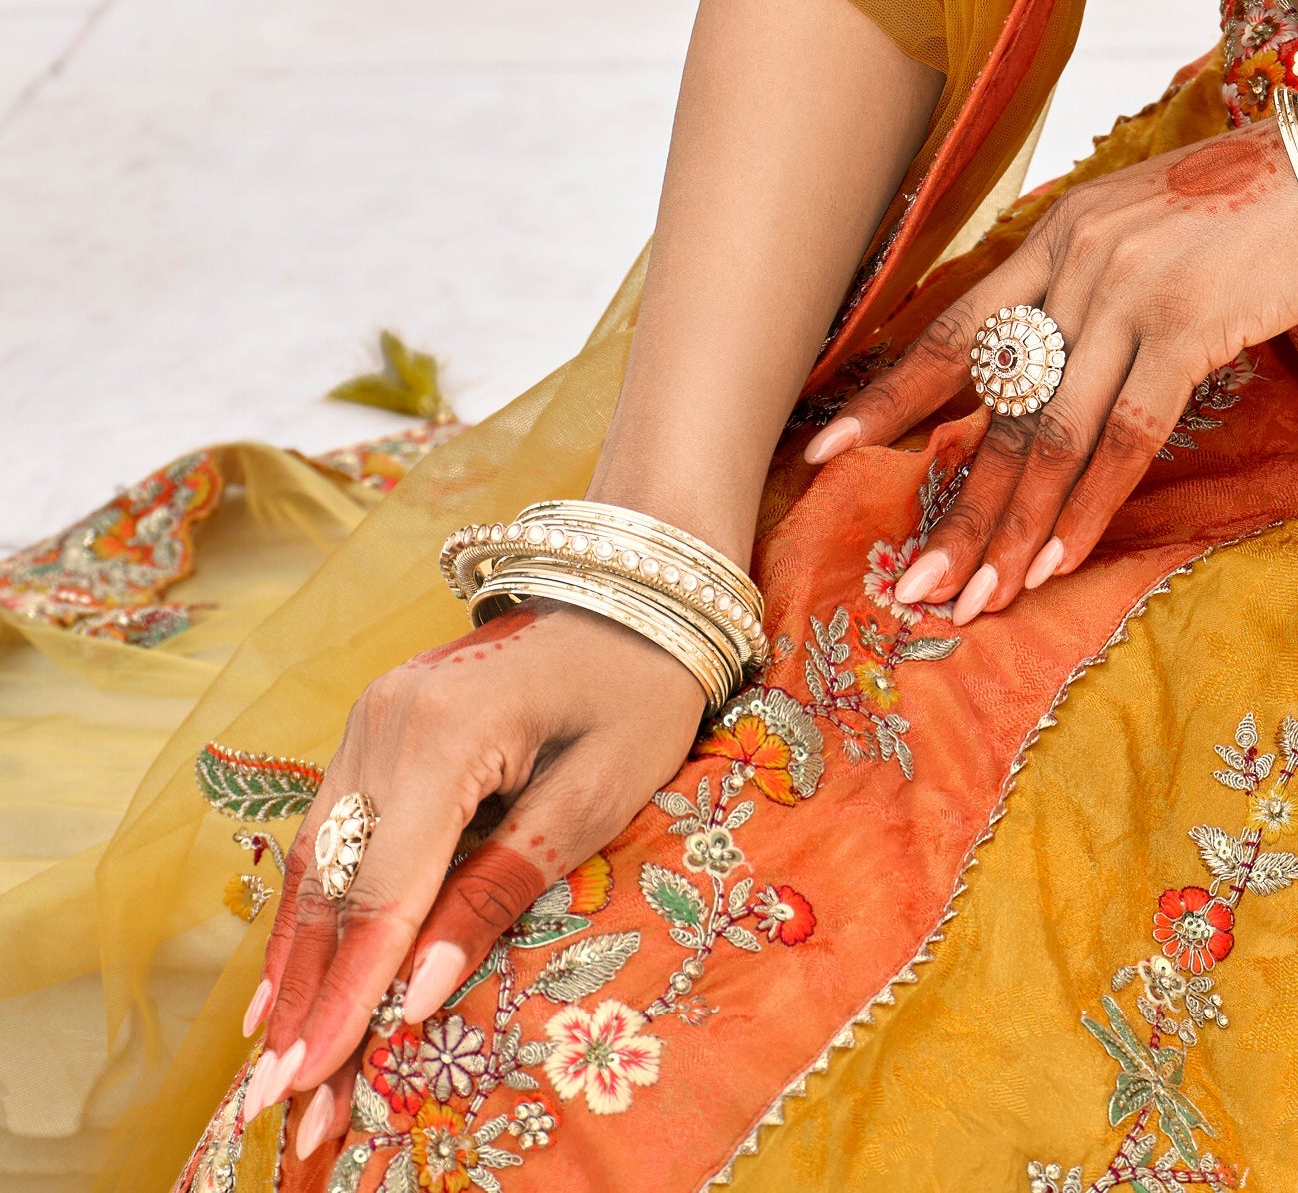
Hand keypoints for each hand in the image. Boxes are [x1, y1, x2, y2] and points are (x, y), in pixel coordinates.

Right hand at [245, 605, 705, 1179]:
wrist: (634, 583)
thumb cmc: (636, 686)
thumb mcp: (596, 794)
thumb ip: (501, 889)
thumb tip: (419, 998)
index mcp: (444, 734)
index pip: (384, 897)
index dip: (347, 999)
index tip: (310, 1085)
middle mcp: (385, 721)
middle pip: (335, 888)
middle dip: (306, 1002)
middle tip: (278, 1105)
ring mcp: (371, 716)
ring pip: (318, 862)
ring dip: (295, 964)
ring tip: (271, 1062)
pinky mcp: (376, 725)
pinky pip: (332, 830)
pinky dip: (312, 909)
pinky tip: (286, 976)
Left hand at [803, 127, 1297, 618]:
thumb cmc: (1257, 209)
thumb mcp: (1148, 232)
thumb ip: (1089, 294)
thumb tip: (1036, 383)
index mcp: (1061, 231)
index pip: (956, 325)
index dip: (889, 395)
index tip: (824, 453)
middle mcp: (1079, 255)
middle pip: (997, 401)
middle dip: (954, 503)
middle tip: (914, 583)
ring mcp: (1130, 288)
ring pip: (1051, 431)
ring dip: (1013, 528)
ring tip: (978, 599)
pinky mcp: (1186, 322)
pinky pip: (1124, 435)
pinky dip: (1088, 507)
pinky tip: (1058, 560)